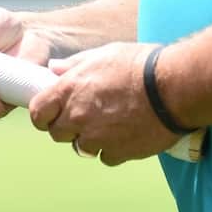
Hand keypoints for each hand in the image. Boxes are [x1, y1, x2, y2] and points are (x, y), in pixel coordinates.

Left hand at [29, 42, 179, 165]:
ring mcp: (97, 137)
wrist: (173, 87)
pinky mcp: (119, 152)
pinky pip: (106, 157)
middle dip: (66, 127)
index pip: (38, 112)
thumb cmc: (140, 65)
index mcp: (70, 89)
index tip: (51, 113)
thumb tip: (54, 69)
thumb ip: (74, 65)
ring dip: (90, 139)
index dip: (43, 114)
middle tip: (84, 116)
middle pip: (57, 133)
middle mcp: (79, 116)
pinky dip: (113, 149)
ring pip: (81, 148)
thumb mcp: (102, 54)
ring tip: (109, 124)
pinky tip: (125, 134)